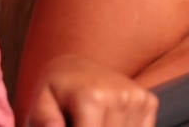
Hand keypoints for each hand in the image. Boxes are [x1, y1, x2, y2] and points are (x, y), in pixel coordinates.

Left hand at [23, 54, 157, 126]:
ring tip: (92, 120)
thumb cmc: (56, 92)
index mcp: (92, 97)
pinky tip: (108, 122)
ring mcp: (137, 98)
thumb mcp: (40, 104)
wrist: (76, 67)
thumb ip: (42, 119)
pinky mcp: (148, 101)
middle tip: (79, 121)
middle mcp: (120, 95)